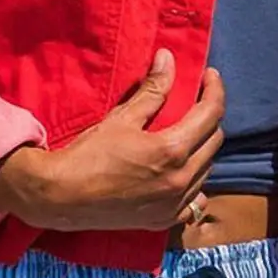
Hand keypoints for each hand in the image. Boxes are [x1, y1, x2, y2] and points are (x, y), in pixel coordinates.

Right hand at [0, 49, 224, 231]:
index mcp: (172, 150)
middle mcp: (181, 179)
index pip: (211, 114)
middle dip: (209, 117)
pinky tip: (183, 174)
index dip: (214, 89)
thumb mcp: (122, 117)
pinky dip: (195, 184)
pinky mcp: (164, 219)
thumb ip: (152, 89)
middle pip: (215, 140)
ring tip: (187, 134)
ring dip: (203, 148)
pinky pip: (196, 201)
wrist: (62, 196)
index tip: (210, 75)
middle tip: (195, 102)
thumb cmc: (89, 154)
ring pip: (207, 169)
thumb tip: (168, 58)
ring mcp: (174, 204)